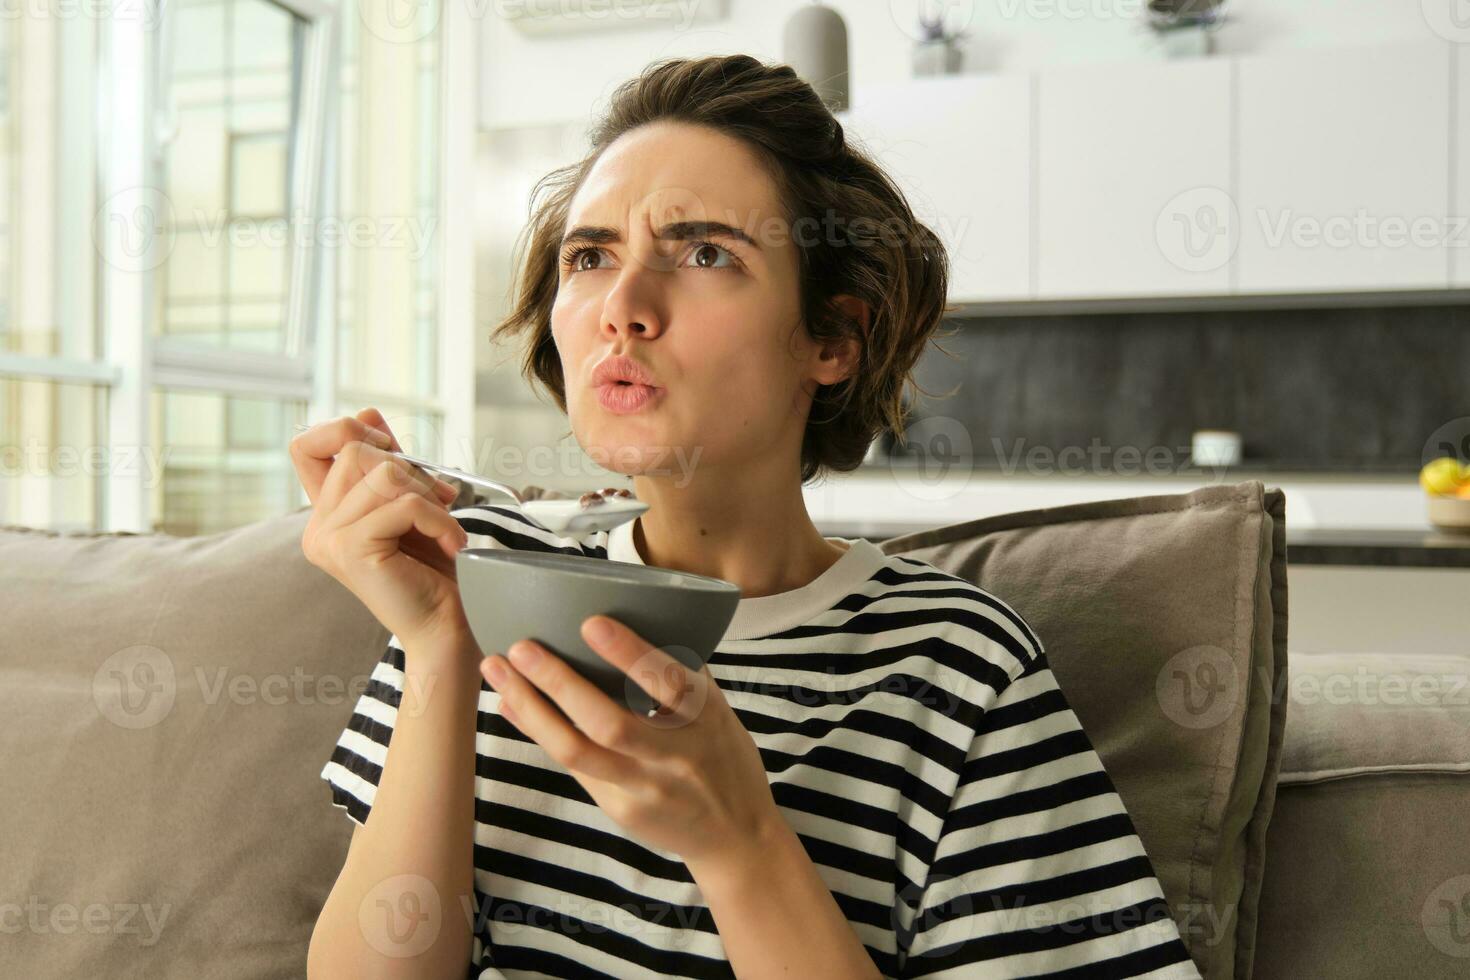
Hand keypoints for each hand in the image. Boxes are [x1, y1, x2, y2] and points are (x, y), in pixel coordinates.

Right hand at [289, 407, 471, 649]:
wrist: (447, 627)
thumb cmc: (434, 570)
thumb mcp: (411, 503)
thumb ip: (388, 463)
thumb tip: (368, 411)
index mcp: (326, 514)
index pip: (307, 444)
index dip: (350, 432)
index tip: (395, 456)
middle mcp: (317, 527)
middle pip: (353, 448)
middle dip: (409, 467)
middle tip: (438, 502)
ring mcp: (328, 539)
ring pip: (382, 472)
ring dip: (428, 494)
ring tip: (444, 525)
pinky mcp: (350, 550)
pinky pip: (403, 504)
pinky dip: (439, 519)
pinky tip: (451, 544)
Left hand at [479, 616, 781, 867]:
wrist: (736, 836)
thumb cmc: (723, 758)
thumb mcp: (716, 711)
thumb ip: (679, 673)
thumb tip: (629, 622)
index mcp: (705, 719)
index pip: (669, 682)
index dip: (630, 654)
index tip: (592, 623)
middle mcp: (675, 757)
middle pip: (609, 723)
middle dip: (560, 682)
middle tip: (522, 647)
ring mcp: (645, 788)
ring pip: (577, 751)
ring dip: (532, 709)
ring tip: (498, 672)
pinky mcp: (621, 810)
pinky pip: (572, 767)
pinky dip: (539, 732)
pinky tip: (513, 705)